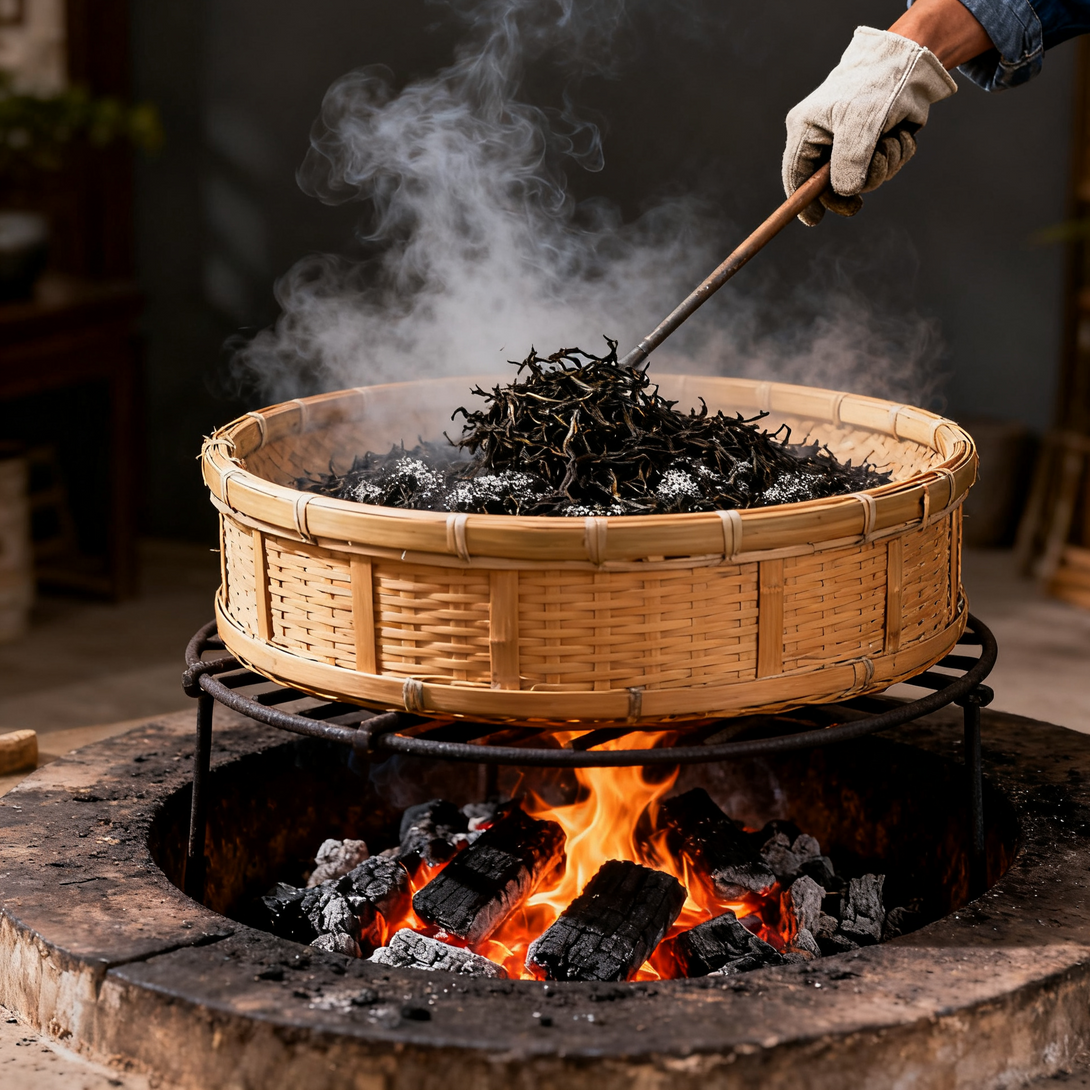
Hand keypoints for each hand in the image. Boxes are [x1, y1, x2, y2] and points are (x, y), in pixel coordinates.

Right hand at [783, 27, 957, 224]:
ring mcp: (850, 142)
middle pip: (829, 183)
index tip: (814, 221)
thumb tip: (843, 193)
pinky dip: (895, 156)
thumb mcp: (860, 124)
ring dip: (883, 167)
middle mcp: (825, 138)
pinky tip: (900, 137)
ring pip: (861, 177)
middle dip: (853, 186)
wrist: (911, 58)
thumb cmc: (877, 84)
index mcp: (807, 129)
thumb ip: (848, 162)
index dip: (802, 200)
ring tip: (893, 143)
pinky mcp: (874, 142)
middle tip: (860, 204)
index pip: (795, 173)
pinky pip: (882, 166)